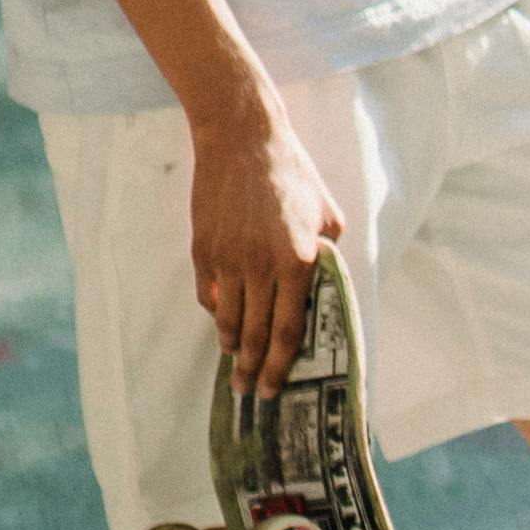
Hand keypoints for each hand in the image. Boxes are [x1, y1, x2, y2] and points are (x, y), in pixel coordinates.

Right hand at [188, 86, 340, 397]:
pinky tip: (223, 321)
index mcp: (299, 260)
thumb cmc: (291, 172)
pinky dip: (217, 313)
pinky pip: (209, 295)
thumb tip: (320, 284)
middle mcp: (262, 267)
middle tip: (249, 391)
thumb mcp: (326, 211)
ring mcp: (228, 261)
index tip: (275, 389)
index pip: (288, 330)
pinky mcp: (203, 251)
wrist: (242, 139)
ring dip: (233, 345)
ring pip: (228, 320)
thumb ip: (327, 253)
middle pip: (256, 335)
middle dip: (253, 369)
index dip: (281, 365)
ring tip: (237, 361)